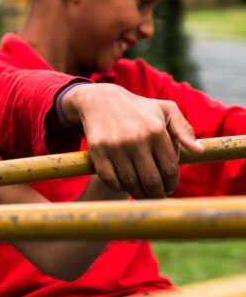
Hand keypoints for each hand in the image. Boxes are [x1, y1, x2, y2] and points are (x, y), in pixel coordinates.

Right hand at [62, 83, 203, 198]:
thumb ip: (184, 130)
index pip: (169, 169)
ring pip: (131, 182)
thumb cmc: (139, 109)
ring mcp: (115, 146)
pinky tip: (125, 185)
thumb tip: (199, 151)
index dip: (172, 183)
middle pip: (151, 180)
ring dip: (139, 193)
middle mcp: (136, 139)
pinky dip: (119, 186)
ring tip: (142, 193)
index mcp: (156, 131)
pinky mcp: (97, 150)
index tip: (170, 187)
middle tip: (157, 196)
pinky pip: (110, 179)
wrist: (100, 100)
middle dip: (157, 194)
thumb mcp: (166, 110)